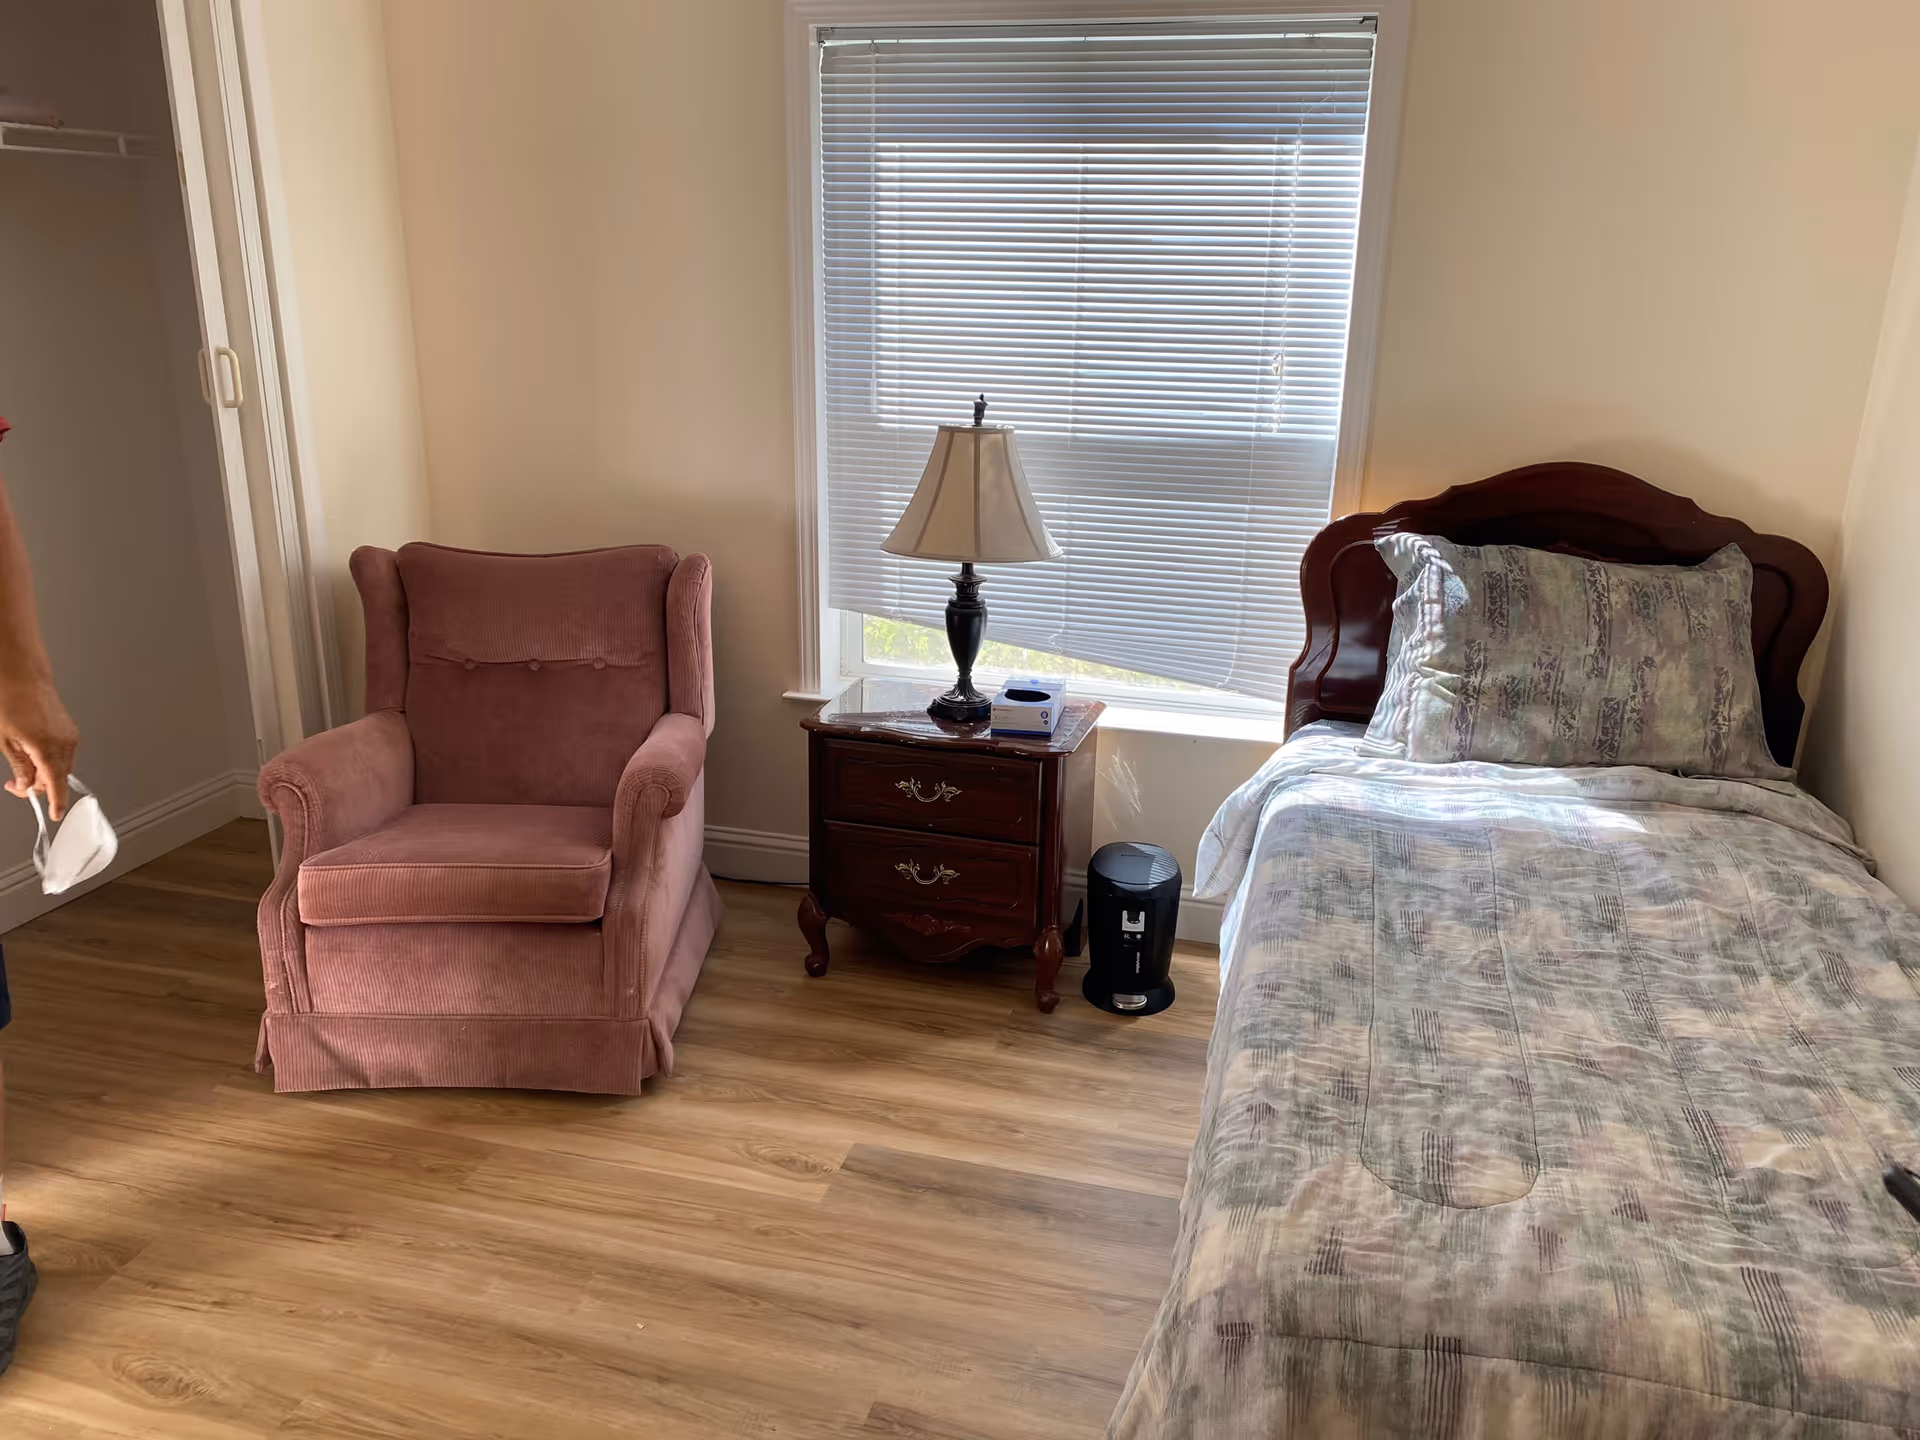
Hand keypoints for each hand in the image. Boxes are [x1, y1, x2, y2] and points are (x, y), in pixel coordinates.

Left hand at [0, 672, 76, 819]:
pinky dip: (50, 759)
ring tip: (22, 764)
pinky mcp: (68, 729)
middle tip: (16, 784)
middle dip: (39, 785)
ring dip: (44, 771)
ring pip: (60, 765)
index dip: (56, 803)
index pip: (56, 785)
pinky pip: (63, 752)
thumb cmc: (11, 700)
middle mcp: (65, 743)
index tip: (55, 814)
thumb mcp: (6, 740)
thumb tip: (26, 784)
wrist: (22, 674)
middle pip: (57, 777)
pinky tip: (33, 752)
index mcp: (48, 749)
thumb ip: (20, 767)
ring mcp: (69, 735)